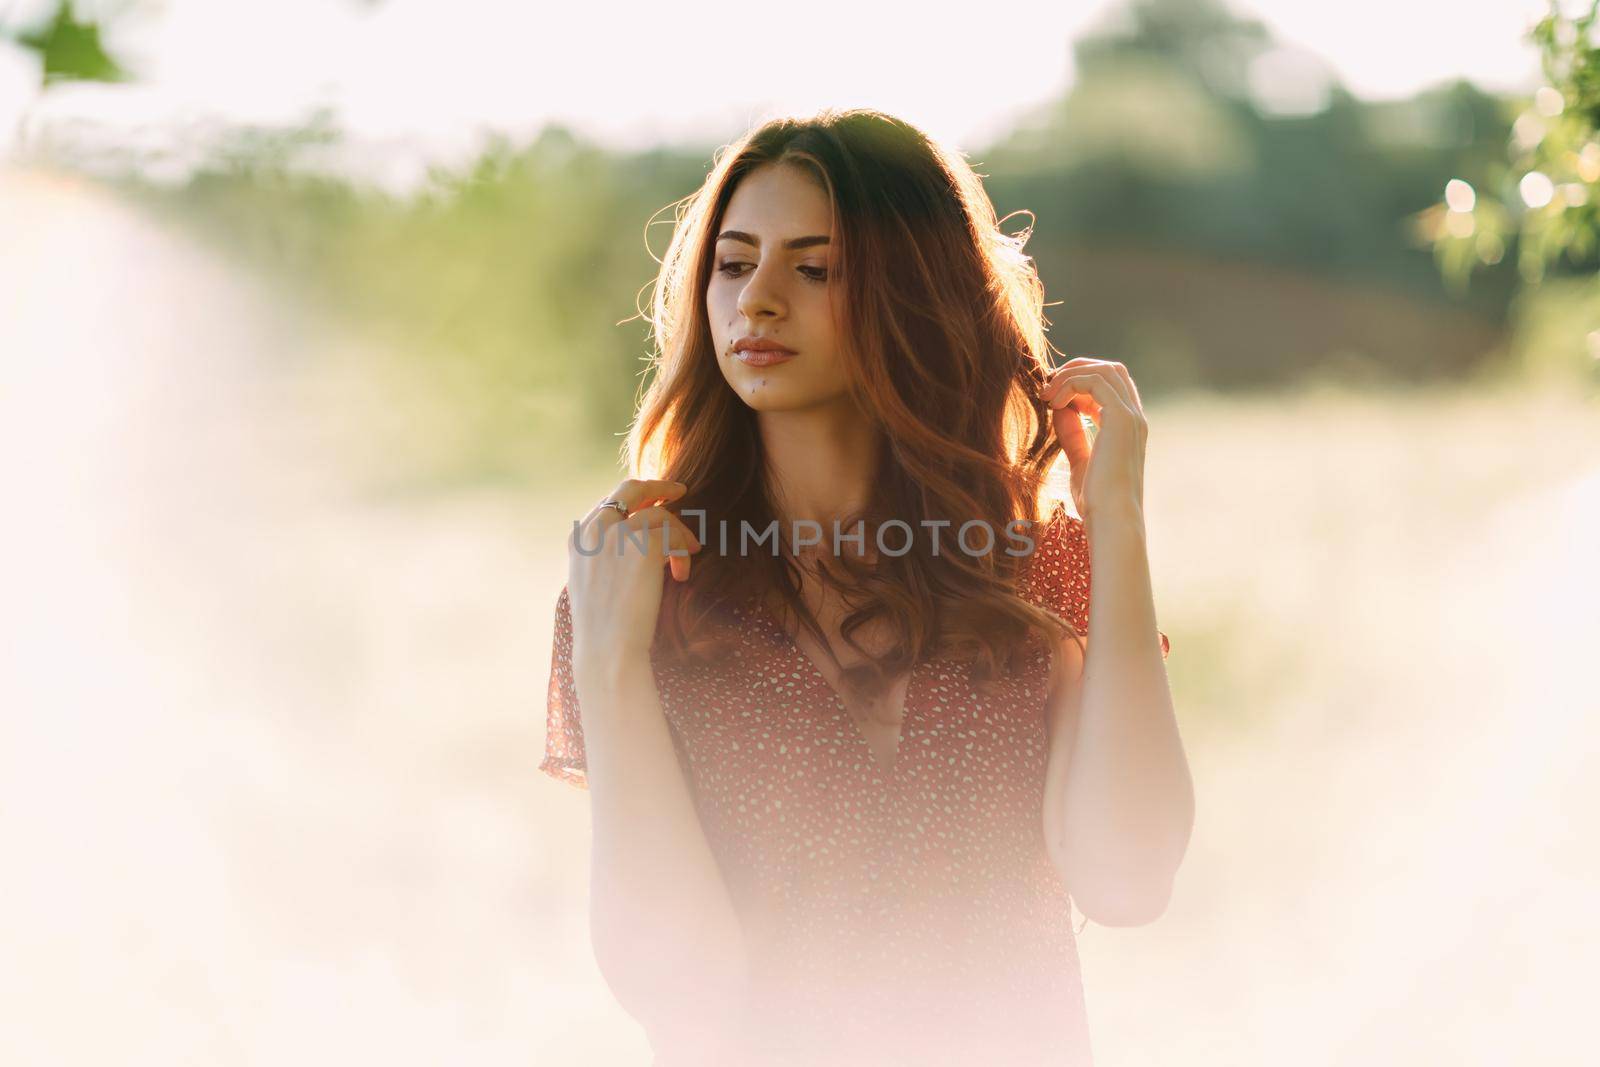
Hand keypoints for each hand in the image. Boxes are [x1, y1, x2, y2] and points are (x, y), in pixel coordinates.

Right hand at [567, 478, 702, 665]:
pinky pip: (674, 536)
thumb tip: (643, 537)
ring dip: (680, 533)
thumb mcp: (594, 582)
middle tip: (681, 491)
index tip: (656, 499)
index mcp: (579, 538)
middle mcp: (595, 530)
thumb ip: (607, 553)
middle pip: (631, 489)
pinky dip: (684, 553)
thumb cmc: (604, 627)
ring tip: (689, 554)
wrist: (607, 649)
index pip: (610, 501)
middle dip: (659, 486)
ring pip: (660, 515)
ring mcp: (618, 535)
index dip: (637, 497)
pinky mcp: (643, 546)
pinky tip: (681, 575)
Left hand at [1042, 357, 1147, 524]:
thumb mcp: (1079, 461)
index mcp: (1128, 429)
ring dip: (1070, 375)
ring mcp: (1131, 416)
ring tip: (1046, 395)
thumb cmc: (1097, 501)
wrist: (1112, 519)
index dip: (1080, 384)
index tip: (1052, 399)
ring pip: (1104, 370)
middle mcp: (1134, 418)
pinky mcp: (1121, 418)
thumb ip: (1072, 434)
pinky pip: (1094, 380)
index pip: (1110, 387)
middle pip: (1111, 370)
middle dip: (1077, 370)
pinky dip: (1070, 383)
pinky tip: (1053, 403)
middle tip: (1048, 388)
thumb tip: (1057, 409)